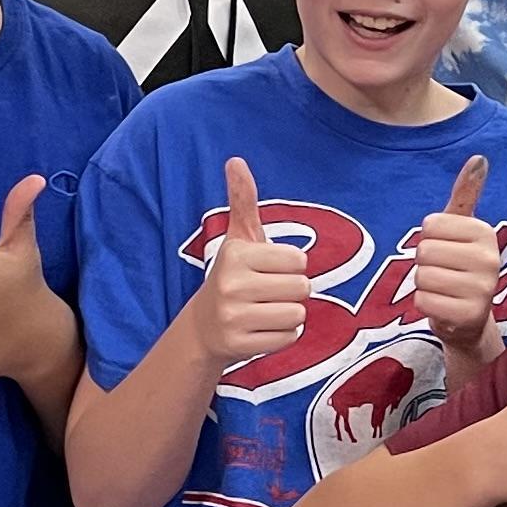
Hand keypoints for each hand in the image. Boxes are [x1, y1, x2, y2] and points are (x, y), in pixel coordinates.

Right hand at [192, 158, 313, 370]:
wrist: (204, 325)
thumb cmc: (234, 274)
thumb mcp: (239, 237)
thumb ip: (243, 200)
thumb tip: (236, 160)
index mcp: (236, 254)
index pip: (300, 261)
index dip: (291, 266)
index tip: (268, 269)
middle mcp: (231, 285)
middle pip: (302, 288)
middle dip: (291, 291)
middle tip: (266, 292)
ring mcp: (233, 318)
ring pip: (297, 315)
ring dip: (289, 314)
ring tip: (264, 310)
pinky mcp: (239, 346)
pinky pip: (289, 338)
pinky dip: (282, 336)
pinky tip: (261, 329)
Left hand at [407, 153, 501, 356]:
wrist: (469, 319)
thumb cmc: (458, 267)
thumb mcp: (461, 229)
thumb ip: (466, 194)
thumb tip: (479, 157)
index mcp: (486, 232)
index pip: (430, 225)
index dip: (429, 238)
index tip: (446, 250)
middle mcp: (490, 259)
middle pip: (425, 250)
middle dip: (425, 263)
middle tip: (443, 273)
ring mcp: (483, 289)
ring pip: (423, 276)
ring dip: (425, 285)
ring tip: (443, 290)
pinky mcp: (470, 315)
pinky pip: (424, 301)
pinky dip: (426, 305)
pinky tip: (443, 307)